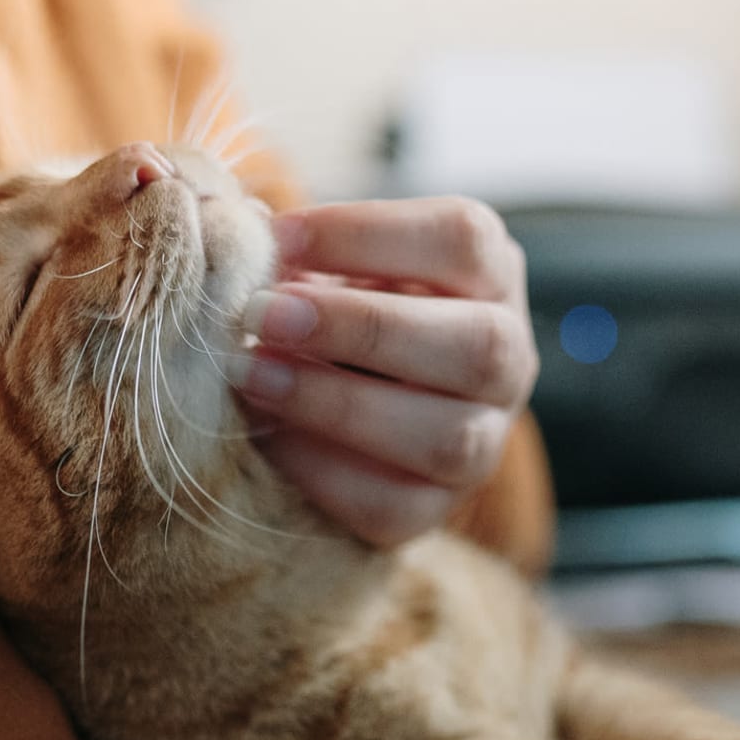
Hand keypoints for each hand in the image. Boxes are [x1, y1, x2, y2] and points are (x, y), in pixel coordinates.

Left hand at [234, 197, 538, 547]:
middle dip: (362, 326)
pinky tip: (265, 435)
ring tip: (250, 373)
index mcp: (490, 275)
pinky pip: (394, 506)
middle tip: (261, 313)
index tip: (275, 236)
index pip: (463, 238)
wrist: (340, 405)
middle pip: (478, 343)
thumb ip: (292, 248)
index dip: (367, 233)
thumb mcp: (328, 263)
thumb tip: (232, 230)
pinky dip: (320, 470)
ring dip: (338, 404)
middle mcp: (508, 359)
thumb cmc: (332, 309)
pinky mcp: (436, 508)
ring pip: (447, 438)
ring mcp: (484, 442)